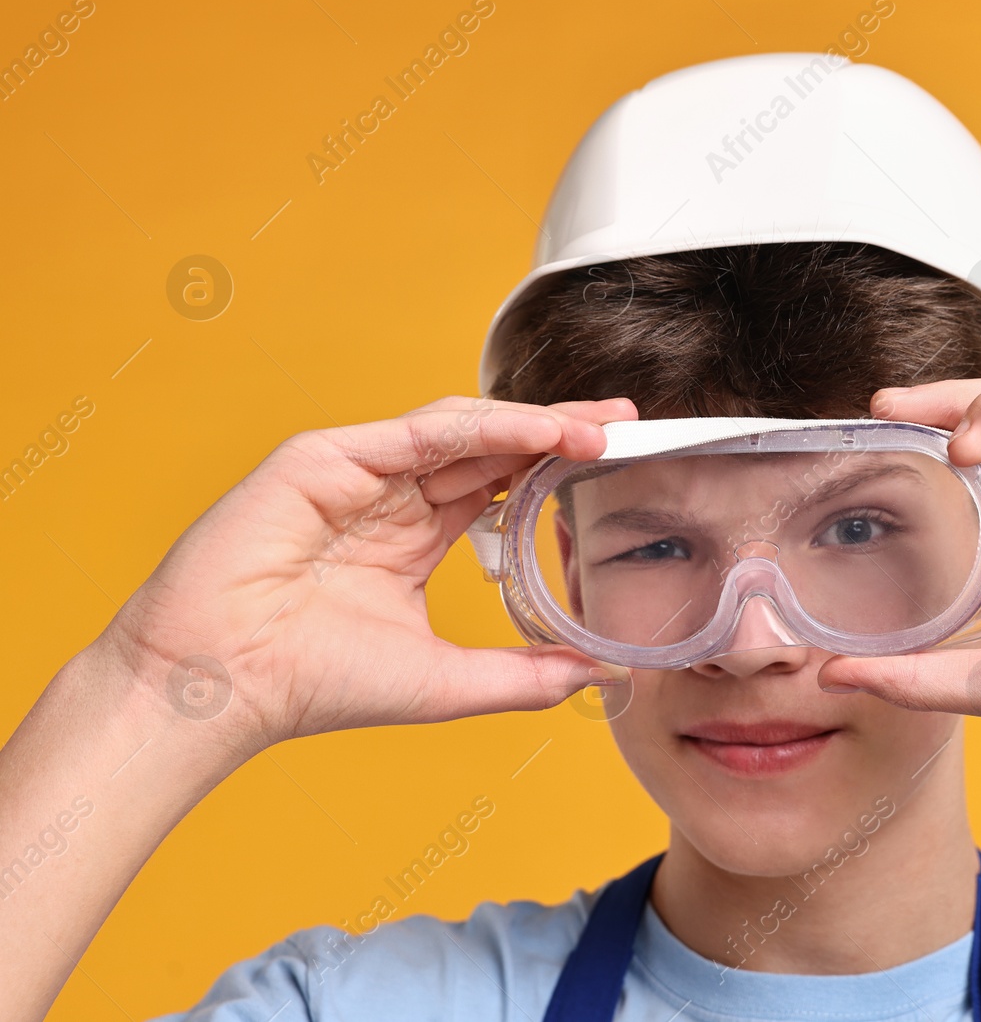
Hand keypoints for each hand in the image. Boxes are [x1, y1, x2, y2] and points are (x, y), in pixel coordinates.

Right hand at [102, 396, 636, 756]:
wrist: (219, 689)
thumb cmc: (312, 685)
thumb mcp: (445, 682)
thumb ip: (524, 675)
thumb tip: (599, 675)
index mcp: (414, 536)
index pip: (501, 485)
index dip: (558, 470)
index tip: (619, 465)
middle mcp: (391, 496)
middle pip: (493, 447)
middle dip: (562, 434)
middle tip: (627, 425)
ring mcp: (359, 472)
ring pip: (464, 430)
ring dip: (535, 426)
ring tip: (599, 433)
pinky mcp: (325, 458)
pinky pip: (420, 433)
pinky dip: (485, 428)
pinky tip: (540, 432)